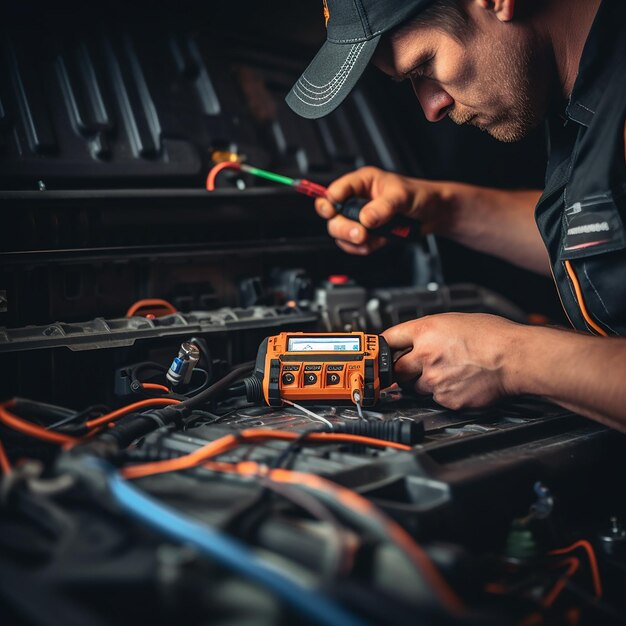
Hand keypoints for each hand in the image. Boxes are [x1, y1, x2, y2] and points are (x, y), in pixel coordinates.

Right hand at [314, 166, 445, 254]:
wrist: (433, 214)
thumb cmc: (419, 195)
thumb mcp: (401, 196)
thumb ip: (383, 207)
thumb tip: (366, 218)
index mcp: (361, 183)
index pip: (335, 191)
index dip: (330, 202)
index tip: (332, 210)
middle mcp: (357, 200)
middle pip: (333, 217)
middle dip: (344, 227)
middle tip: (360, 233)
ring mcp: (360, 219)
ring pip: (341, 233)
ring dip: (353, 240)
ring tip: (370, 238)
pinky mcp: (366, 234)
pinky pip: (353, 245)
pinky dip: (362, 248)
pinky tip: (377, 242)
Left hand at [381, 313, 521, 409]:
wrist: (515, 357)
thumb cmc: (492, 336)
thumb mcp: (454, 321)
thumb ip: (429, 332)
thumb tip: (415, 340)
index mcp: (426, 332)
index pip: (388, 339)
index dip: (382, 347)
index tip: (377, 353)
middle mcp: (426, 356)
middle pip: (396, 370)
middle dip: (401, 371)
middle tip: (413, 368)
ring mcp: (435, 380)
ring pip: (416, 387)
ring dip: (424, 382)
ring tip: (447, 371)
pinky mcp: (448, 399)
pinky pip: (436, 399)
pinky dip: (444, 393)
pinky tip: (459, 382)